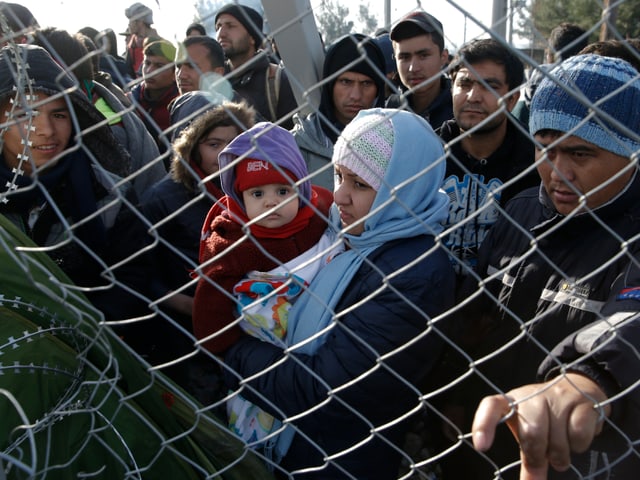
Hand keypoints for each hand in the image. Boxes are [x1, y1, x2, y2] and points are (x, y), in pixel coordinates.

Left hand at [471, 373, 610, 479]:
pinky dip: (578, 445)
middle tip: (547, 460)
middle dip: (539, 455)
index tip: (481, 447)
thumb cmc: (546, 417)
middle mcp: (532, 395)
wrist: (577, 388)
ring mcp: (557, 396)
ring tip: (561, 451)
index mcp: (512, 401)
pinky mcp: (581, 402)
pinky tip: (576, 439)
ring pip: (557, 437)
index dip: (483, 425)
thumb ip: (529, 457)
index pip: (490, 406)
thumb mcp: (531, 432)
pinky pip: (579, 434)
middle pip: (531, 433)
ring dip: (560, 455)